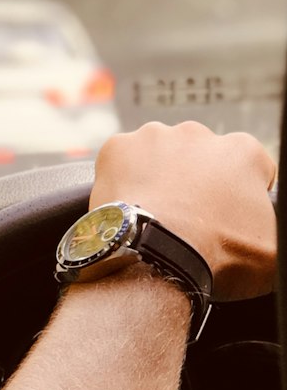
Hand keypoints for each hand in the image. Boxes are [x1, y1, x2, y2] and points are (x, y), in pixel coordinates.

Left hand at [91, 121, 276, 299]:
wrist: (155, 255)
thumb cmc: (215, 254)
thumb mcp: (272, 252)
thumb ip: (273, 231)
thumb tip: (265, 237)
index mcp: (243, 152)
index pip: (247, 169)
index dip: (237, 197)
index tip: (225, 220)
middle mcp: (200, 134)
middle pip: (199, 160)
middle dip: (194, 184)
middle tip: (186, 220)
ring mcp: (156, 137)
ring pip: (159, 157)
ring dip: (158, 178)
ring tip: (155, 214)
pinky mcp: (118, 147)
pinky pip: (121, 162)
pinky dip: (123, 181)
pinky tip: (130, 206)